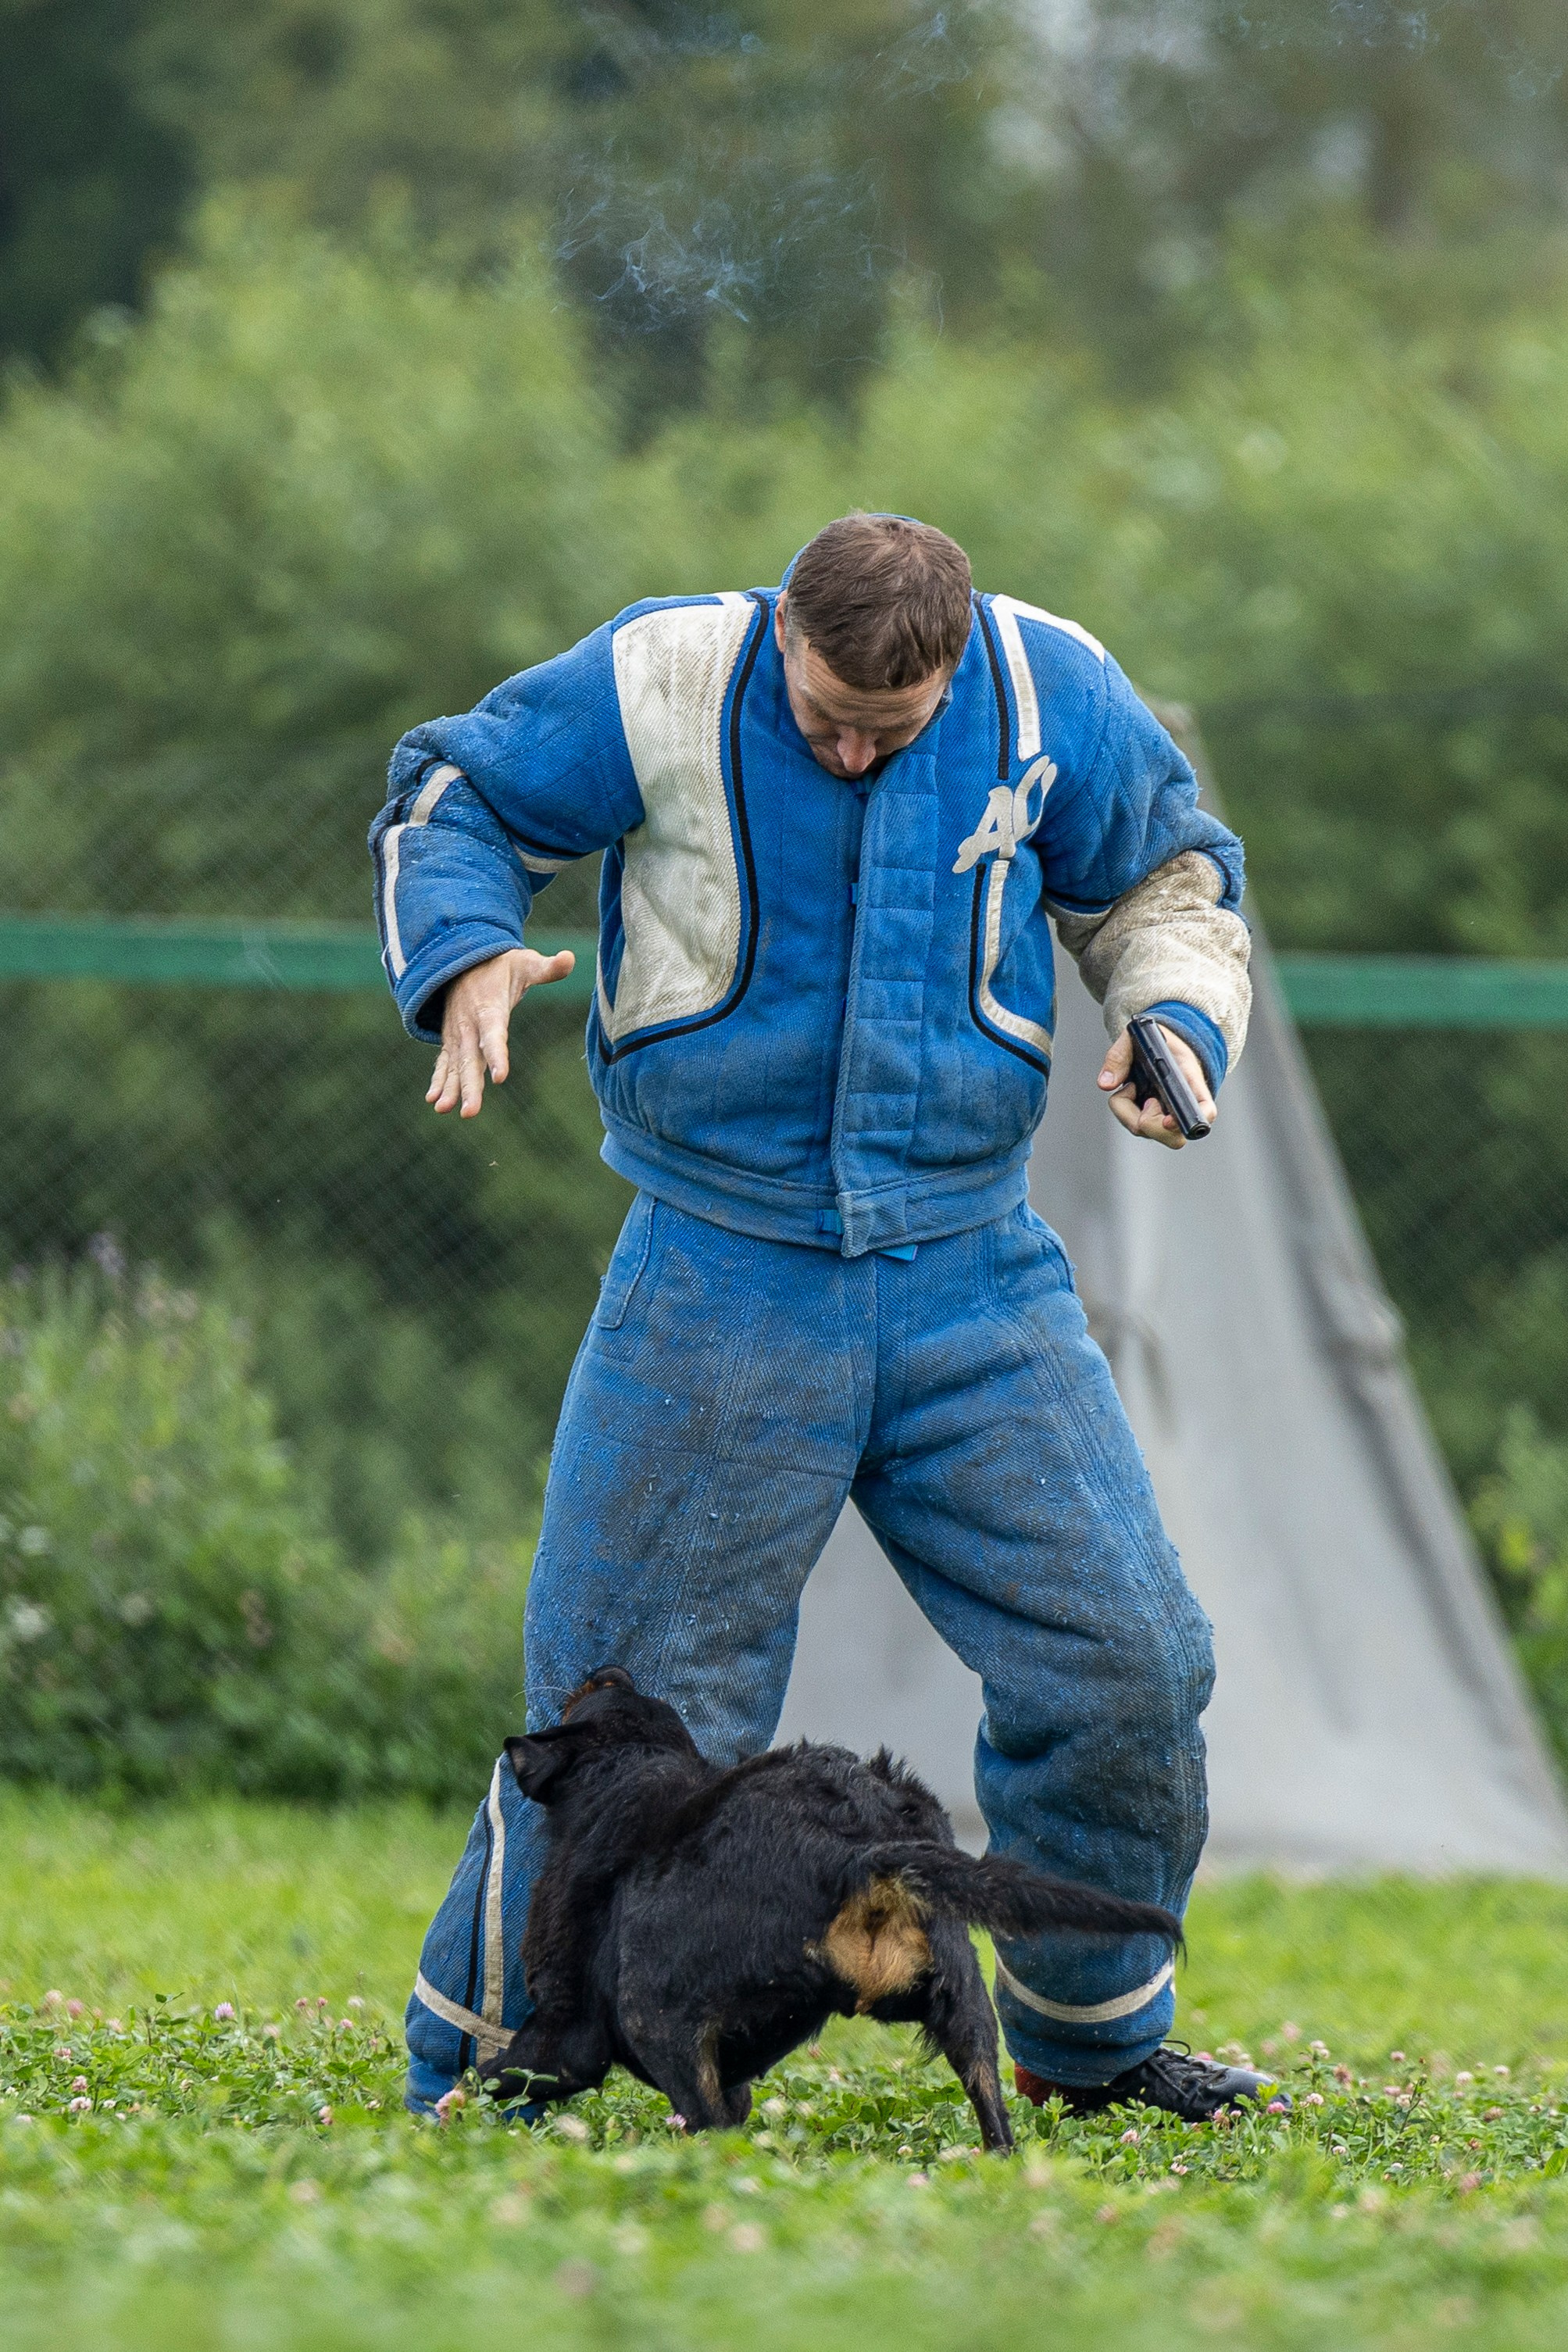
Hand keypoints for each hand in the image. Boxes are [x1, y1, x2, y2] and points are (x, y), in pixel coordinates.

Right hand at [426, 946, 575, 1116]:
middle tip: (470, 1111)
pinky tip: (436, 1101)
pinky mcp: (452, 1039)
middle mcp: (470, 1024)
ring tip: (443, 1109)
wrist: (464, 960)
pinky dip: (439, 1080)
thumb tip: (571, 958)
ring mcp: (458, 1034)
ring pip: (455, 1065)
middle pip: (471, 1059)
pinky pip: (444, 1062)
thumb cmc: (502, 965)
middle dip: (469, 1086)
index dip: (497, 1055)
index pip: (494, 1034)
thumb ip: (547, 967)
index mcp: (489, 1009)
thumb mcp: (525, 962)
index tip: (500, 1077)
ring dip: (450, 1088)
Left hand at [1098, 1023, 1215, 1150]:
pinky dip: (1123, 1108)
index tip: (1168, 1121)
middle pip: (1173, 1138)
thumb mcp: (1141, 1034)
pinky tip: (1131, 1090)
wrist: (1164, 1045)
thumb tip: (1106, 1084)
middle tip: (1139, 1092)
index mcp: (1192, 1083)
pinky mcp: (1152, 1121)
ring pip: (1145, 1131)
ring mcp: (1167, 1119)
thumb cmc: (1160, 1041)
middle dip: (1148, 1121)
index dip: (1188, 1122)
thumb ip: (1121, 1055)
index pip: (1205, 1111)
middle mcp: (1183, 1107)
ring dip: (1127, 1109)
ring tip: (1133, 1084)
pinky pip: (1132, 1124)